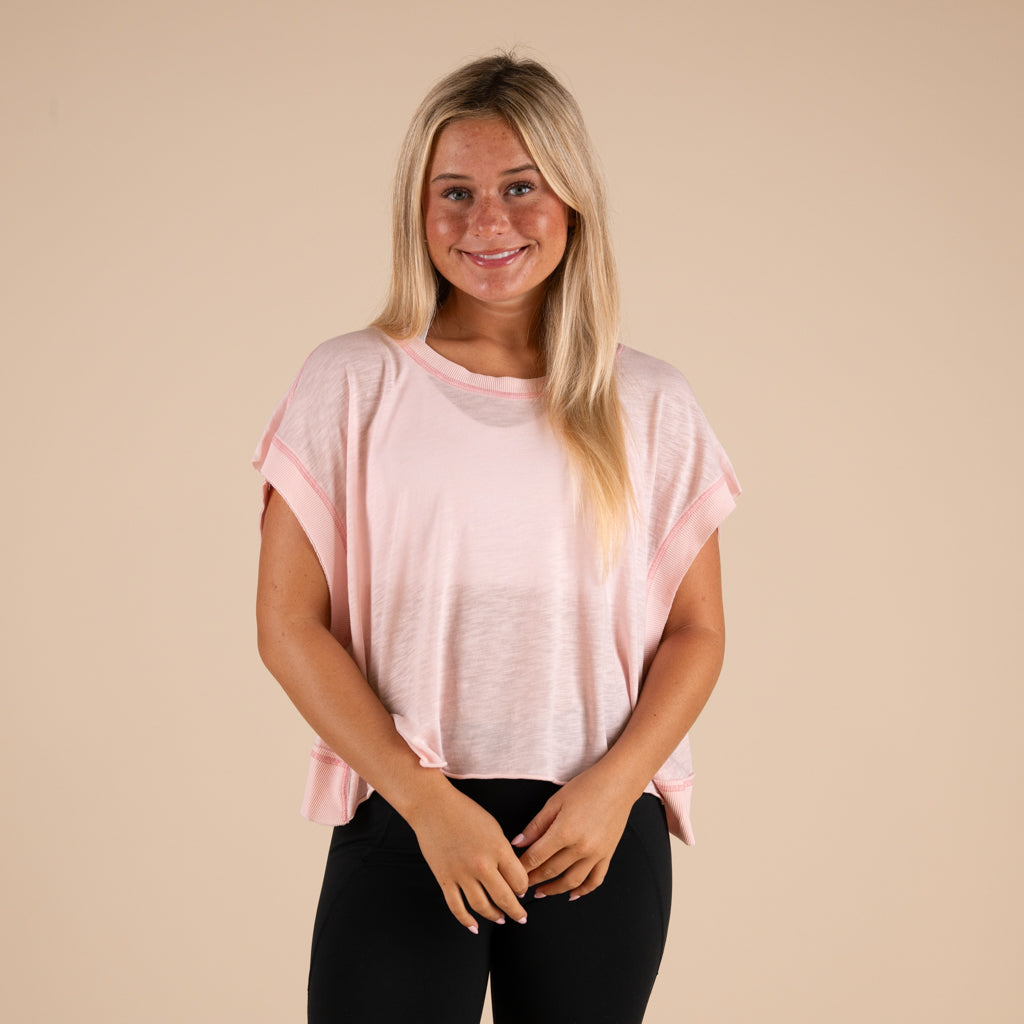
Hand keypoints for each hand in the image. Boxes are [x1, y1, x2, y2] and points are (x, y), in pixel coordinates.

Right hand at [408, 785, 529, 933]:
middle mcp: (482, 865)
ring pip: (482, 907)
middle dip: (516, 911)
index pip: (519, 880)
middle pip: (504, 898)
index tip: (523, 890)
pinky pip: (457, 907)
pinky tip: (474, 926)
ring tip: (501, 919)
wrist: (433, 807)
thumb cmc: (465, 812)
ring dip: (494, 916)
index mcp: (498, 849)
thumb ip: (504, 851)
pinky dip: (466, 921)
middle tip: (521, 917)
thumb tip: (511, 874)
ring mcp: (462, 874)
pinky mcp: (445, 879)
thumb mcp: (494, 827)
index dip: (523, 888)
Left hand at [511, 767, 637, 899]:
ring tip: (541, 892)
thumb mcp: (555, 801)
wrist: (618, 783)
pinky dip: (583, 891)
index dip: (521, 868)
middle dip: (533, 880)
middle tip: (521, 884)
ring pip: (572, 881)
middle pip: (551, 871)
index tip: (512, 873)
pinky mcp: (608, 855)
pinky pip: (595, 880)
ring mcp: (596, 854)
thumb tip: (518, 843)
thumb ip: (536, 825)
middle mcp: (581, 847)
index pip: (536, 857)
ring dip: (554, 890)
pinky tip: (572, 894)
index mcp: (564, 831)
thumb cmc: (587, 786)